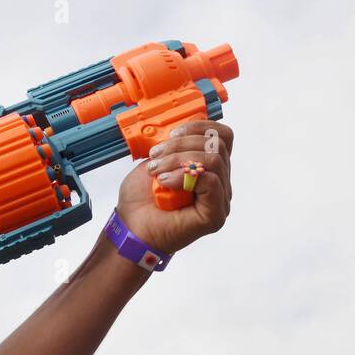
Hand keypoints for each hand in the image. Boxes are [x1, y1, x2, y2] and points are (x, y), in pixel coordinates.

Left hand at [119, 120, 232, 254]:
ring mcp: (220, 200)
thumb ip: (175, 143)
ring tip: (158, 172)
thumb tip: (183, 128)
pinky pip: (211, 182)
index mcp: (209, 168)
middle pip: (217, 145)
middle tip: (157, 157)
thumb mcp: (157, 159)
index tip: (172, 134)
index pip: (222, 136)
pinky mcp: (215, 214)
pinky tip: (165, 183)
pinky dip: (184, 176)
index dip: (200, 127)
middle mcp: (220, 183)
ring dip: (179, 159)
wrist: (131, 227)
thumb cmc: (142, 200)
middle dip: (182, 144)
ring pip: (214, 160)